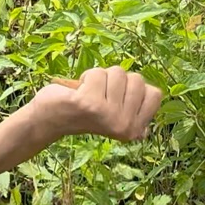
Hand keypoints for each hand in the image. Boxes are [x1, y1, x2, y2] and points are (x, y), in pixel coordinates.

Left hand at [33, 66, 162, 141]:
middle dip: (117, 80)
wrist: (50, 119)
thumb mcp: (114, 118)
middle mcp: (125, 125)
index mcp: (135, 129)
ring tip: (89, 93)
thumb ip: (131, 117)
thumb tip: (144, 132)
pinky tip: (79, 92)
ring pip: (118, 73)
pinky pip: (98, 73)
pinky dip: (87, 77)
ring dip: (101, 77)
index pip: (155, 94)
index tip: (117, 99)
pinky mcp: (91, 104)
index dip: (135, 89)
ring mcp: (109, 115)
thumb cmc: (85, 113)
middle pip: (137, 79)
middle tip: (101, 96)